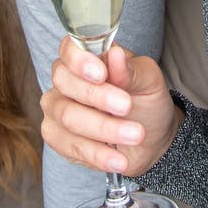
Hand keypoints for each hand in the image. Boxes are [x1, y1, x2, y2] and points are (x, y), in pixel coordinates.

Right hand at [40, 38, 180, 176]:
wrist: (151, 138)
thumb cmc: (146, 101)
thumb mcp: (148, 80)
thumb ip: (130, 69)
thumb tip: (115, 55)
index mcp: (85, 57)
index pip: (69, 49)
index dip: (80, 61)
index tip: (102, 74)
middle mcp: (65, 80)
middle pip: (65, 84)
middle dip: (97, 96)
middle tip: (126, 106)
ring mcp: (57, 109)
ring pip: (67, 117)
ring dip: (104, 128)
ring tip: (134, 135)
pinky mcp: (57, 138)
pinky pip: (70, 146)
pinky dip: (97, 154)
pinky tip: (118, 159)